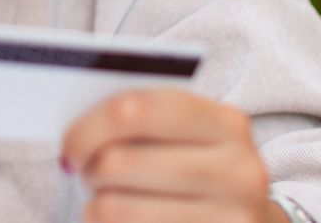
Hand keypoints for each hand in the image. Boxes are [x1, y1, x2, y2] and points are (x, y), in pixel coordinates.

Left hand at [60, 89, 286, 222]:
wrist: (251, 221)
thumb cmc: (198, 166)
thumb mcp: (188, 134)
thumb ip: (143, 119)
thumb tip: (74, 129)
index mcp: (226, 124)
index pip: (139, 109)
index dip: (90, 126)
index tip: (70, 143)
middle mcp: (237, 172)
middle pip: (120, 163)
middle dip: (89, 168)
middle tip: (85, 172)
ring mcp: (229, 220)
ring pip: (116, 209)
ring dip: (95, 206)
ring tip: (103, 201)